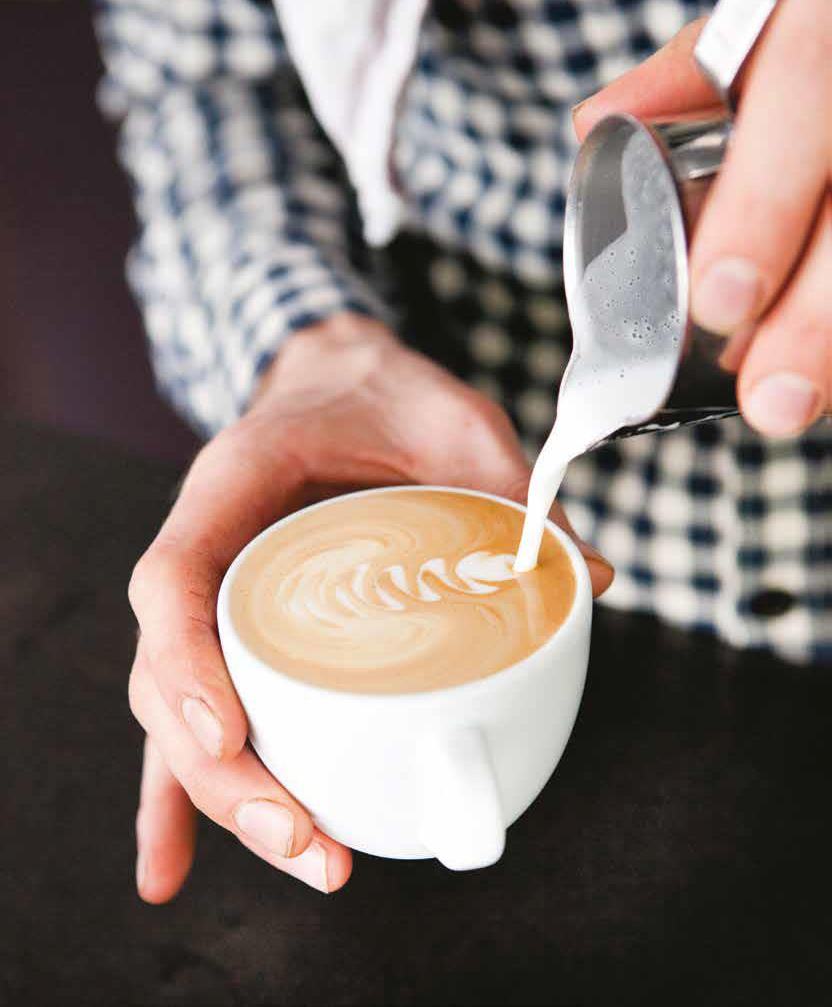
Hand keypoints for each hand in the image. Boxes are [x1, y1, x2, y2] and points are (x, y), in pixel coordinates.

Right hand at [128, 313, 613, 902]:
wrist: (339, 378)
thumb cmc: (382, 393)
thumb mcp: (451, 420)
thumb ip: (510, 484)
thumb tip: (592, 577)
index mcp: (234, 484)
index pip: (174, 578)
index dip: (186, 663)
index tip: (230, 740)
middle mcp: (207, 546)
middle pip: (168, 675)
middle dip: (221, 774)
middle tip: (308, 839)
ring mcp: (214, 597)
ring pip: (177, 712)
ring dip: (220, 802)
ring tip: (307, 861)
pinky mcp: (238, 632)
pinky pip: (194, 715)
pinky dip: (179, 795)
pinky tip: (172, 869)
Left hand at [573, 0, 831, 438]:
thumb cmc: (809, 43)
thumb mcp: (761, 31)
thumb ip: (688, 74)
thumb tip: (598, 123)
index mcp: (831, 11)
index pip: (804, 88)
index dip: (763, 203)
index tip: (718, 303)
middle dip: (816, 309)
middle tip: (767, 397)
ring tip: (785, 404)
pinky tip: (821, 374)